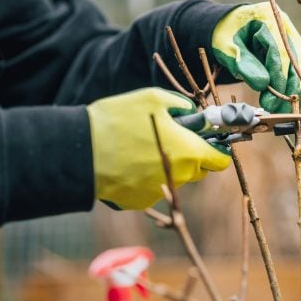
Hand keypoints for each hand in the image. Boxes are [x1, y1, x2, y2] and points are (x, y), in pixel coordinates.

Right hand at [87, 88, 230, 209]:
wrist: (79, 151)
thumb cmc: (118, 120)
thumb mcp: (153, 98)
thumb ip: (181, 105)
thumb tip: (192, 111)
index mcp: (189, 152)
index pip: (221, 161)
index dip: (217, 149)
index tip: (208, 141)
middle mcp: (179, 177)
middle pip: (198, 170)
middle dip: (192, 156)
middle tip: (172, 138)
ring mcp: (158, 192)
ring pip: (175, 179)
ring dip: (167, 166)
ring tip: (142, 147)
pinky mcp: (139, 201)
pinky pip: (151, 188)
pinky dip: (146, 177)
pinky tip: (128, 162)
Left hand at [212, 2, 300, 112]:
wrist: (230, 27)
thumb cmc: (226, 35)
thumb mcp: (226, 46)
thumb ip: (243, 63)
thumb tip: (263, 84)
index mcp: (270, 18)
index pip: (281, 52)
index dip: (278, 78)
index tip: (272, 100)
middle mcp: (287, 28)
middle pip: (297, 61)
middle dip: (289, 89)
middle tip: (276, 111)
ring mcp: (295, 40)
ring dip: (299, 92)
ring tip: (288, 113)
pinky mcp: (298, 52)